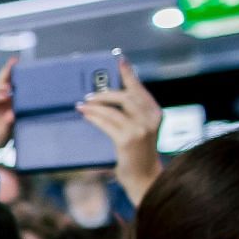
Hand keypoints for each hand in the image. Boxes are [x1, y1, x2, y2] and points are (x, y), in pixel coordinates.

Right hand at [0, 57, 17, 160]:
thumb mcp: (6, 132)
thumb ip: (9, 123)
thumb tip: (12, 113)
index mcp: (3, 103)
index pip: (8, 84)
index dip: (12, 73)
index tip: (18, 61)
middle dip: (6, 73)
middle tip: (15, 68)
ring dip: (0, 86)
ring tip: (9, 90)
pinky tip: (2, 97)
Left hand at [77, 56, 161, 205]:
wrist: (144, 178)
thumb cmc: (137, 154)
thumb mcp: (140, 130)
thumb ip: (132, 115)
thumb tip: (108, 98)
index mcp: (155, 113)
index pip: (140, 89)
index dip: (129, 74)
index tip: (119, 60)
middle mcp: (150, 119)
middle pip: (126, 96)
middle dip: (105, 92)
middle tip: (89, 95)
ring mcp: (140, 129)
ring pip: (114, 108)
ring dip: (95, 105)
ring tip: (82, 104)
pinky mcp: (127, 140)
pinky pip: (106, 123)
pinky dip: (94, 117)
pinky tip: (85, 114)